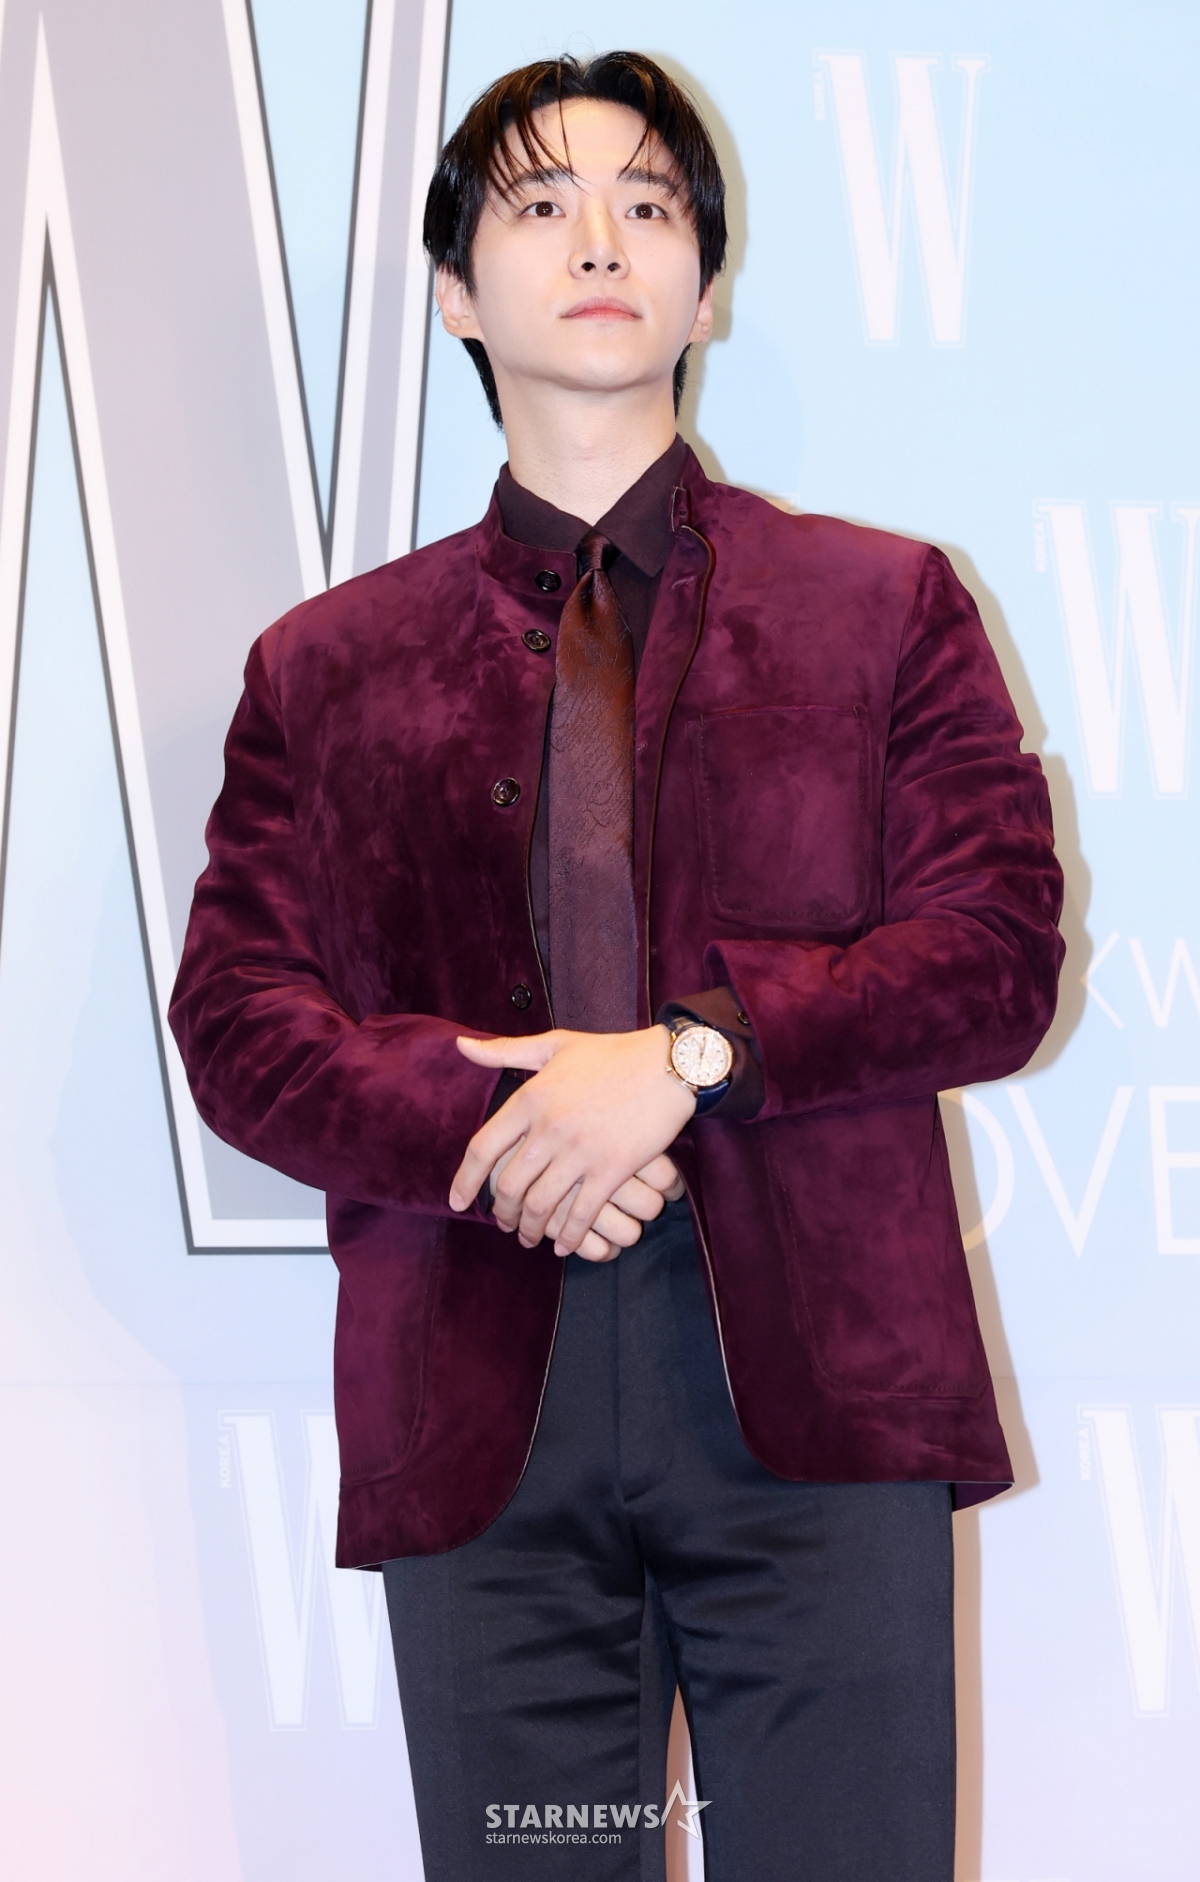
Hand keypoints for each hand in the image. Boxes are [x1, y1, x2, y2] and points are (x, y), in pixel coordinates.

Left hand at [449, 1027, 694, 1254]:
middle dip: (501, 1212)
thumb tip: (461, 1046)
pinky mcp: (611, 1170)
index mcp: (531, 1097)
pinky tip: (563, 1246)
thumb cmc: (612, 1053)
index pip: (483, 1148)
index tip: (458, 1202)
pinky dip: (568, 1237)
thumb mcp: (555, 1044)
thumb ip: (505, 1050)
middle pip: (508, 1185)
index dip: (465, 1180)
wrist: (669, 1064)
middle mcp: (549, 1127)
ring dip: (530, 1230)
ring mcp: (580, 1151)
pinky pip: (581, 1215)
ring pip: (540, 1206)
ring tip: (529, 1238)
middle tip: (503, 1224)